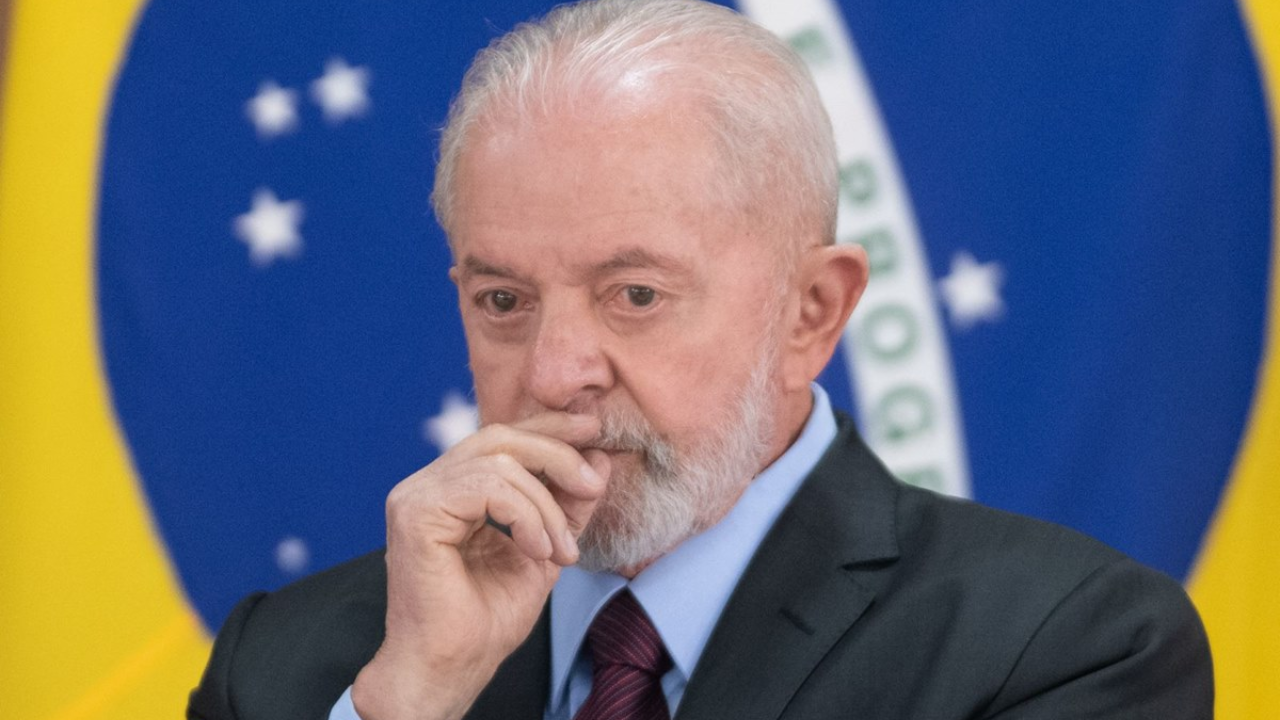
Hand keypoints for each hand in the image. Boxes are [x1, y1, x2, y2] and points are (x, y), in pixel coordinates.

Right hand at [350, 412, 609, 719]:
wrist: (451, 668)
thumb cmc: (486, 620)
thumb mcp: (545, 550)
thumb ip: (567, 506)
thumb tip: (600, 459)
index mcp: (452, 489)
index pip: (502, 438)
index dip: (549, 428)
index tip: (594, 430)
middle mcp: (428, 484)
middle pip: (501, 437)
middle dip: (557, 454)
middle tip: (593, 485)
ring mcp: (416, 495)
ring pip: (500, 462)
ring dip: (546, 505)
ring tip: (562, 550)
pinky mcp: (415, 511)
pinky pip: (488, 487)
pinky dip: (525, 515)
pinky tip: (538, 550)